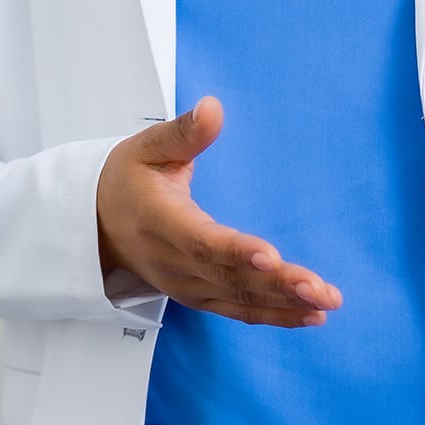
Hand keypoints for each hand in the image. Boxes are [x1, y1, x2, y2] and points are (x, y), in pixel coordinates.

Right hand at [96, 96, 338, 326]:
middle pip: (229, 277)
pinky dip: (275, 316)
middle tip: (320, 288)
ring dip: (284, 304)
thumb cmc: (127, 178)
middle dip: (276, 285)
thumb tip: (214, 108)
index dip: (236, 252)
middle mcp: (173, 262)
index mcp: (159, 221)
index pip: (201, 241)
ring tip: (326, 301)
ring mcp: (186, 285)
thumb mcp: (148, 146)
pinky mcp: (199, 296)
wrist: (98, 223)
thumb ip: (185, 132)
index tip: (271, 256)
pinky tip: (311, 314)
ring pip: (239, 299)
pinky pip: (239, 311)